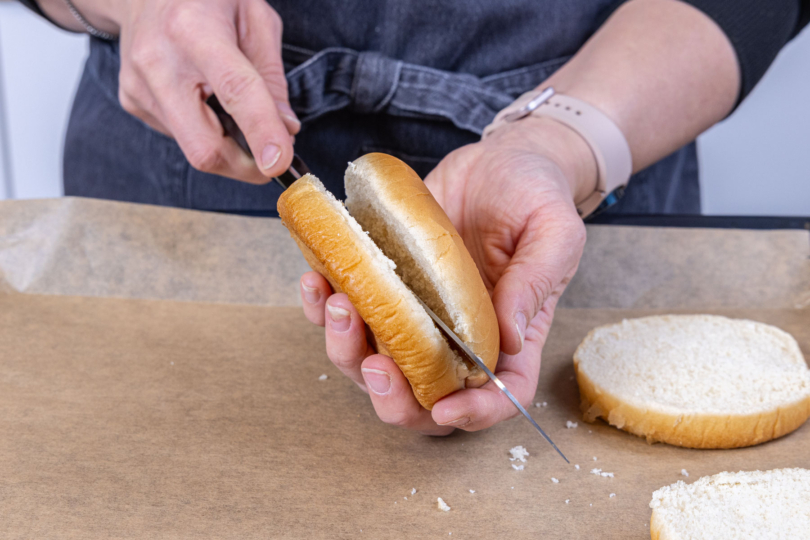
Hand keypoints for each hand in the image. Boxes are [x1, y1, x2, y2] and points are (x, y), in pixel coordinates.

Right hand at [115, 0, 297, 182]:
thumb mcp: (254, 17)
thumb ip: (272, 75)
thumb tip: (287, 129)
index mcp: (195, 30)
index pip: (235, 92)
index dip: (261, 133)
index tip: (281, 163)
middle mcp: (159, 62)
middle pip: (205, 147)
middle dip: (246, 167)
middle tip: (273, 159)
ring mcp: (139, 86)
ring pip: (194, 149)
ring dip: (227, 147)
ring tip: (234, 111)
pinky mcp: (132, 102)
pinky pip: (180, 136)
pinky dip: (204, 131)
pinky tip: (203, 99)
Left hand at [300, 118, 594, 434]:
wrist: (498, 160)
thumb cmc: (535, 193)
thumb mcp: (554, 230)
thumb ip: (535, 282)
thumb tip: (508, 337)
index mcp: (510, 335)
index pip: (500, 395)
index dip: (475, 414)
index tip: (446, 408)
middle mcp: (459, 337)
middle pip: (425, 397)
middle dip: (394, 398)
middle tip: (377, 366)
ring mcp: (418, 315)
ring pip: (374, 362)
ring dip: (347, 351)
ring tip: (338, 305)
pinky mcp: (387, 285)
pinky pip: (348, 313)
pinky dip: (322, 307)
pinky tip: (317, 280)